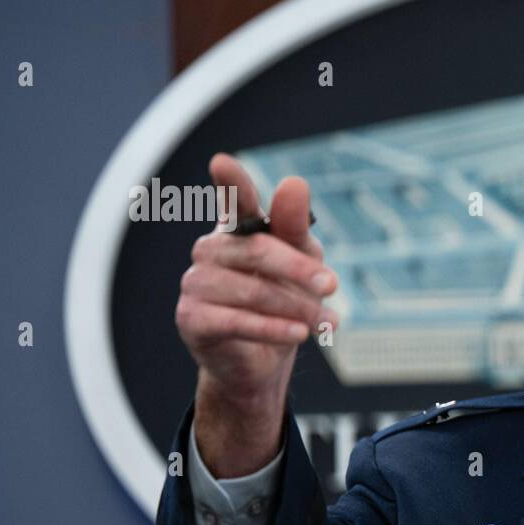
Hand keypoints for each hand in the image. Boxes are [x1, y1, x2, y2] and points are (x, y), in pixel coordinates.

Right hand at [175, 153, 339, 474]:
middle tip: (332, 285)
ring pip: (253, 291)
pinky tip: (300, 334)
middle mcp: (209, 250)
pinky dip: (273, 329)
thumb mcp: (303, 261)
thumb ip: (296, 227)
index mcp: (237, 229)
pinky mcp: (190, 318)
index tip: (222, 163)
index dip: (230, 183)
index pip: (234, 200)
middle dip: (300, 270)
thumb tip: (294, 183)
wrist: (263, 361)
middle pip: (258, 250)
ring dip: (297, 308)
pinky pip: (236, 321)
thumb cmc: (285, 301)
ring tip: (326, 322)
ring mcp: (195, 283)